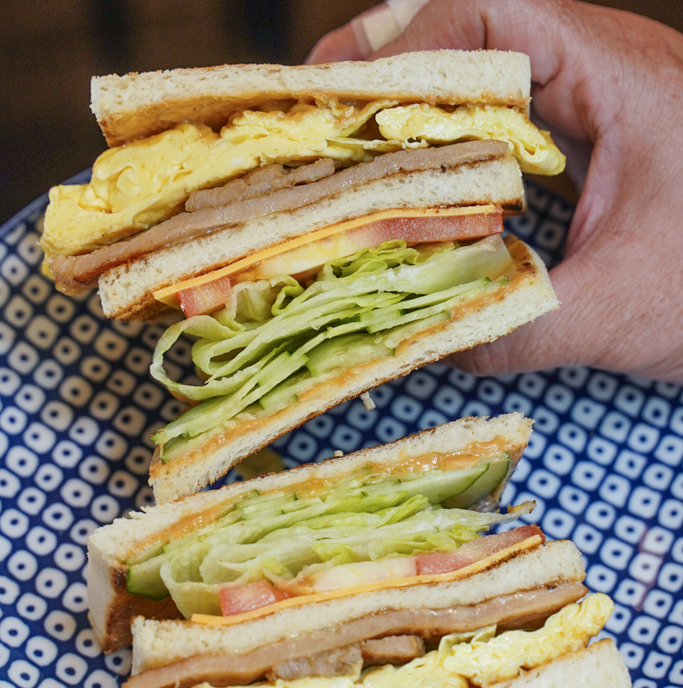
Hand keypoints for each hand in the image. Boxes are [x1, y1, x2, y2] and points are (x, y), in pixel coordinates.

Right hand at [308, 0, 682, 382]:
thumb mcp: (622, 311)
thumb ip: (517, 329)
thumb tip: (421, 341)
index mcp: (620, 76)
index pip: (497, 13)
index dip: (411, 43)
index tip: (347, 98)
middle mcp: (598, 76)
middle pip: (471, 36)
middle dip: (386, 72)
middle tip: (317, 120)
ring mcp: (589, 112)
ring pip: (478, 85)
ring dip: (409, 116)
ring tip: (341, 157)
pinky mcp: (582, 153)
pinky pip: (496, 134)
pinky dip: (442, 158)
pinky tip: (405, 197)